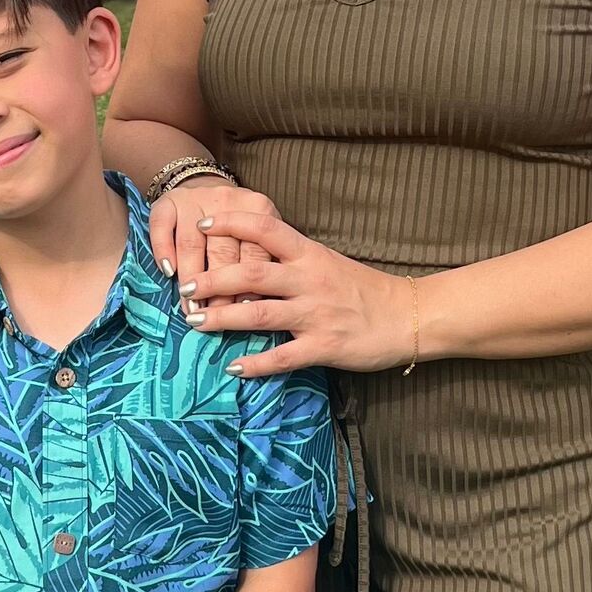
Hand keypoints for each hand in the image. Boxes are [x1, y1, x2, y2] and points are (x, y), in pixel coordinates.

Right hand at [148, 182, 280, 322]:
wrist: (205, 184)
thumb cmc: (237, 224)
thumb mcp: (259, 234)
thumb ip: (261, 261)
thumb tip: (256, 307)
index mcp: (259, 208)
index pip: (253, 252)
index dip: (246, 285)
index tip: (240, 311)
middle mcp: (227, 200)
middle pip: (222, 250)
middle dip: (217, 289)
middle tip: (212, 316)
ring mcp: (194, 198)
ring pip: (191, 243)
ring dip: (190, 277)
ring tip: (190, 307)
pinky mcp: (167, 200)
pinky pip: (162, 227)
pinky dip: (164, 251)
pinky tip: (167, 273)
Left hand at [175, 197, 409, 377]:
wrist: (408, 316)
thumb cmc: (364, 289)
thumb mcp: (327, 262)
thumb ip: (291, 259)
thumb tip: (249, 256)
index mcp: (309, 254)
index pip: (265, 227)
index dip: (230, 223)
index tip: (201, 224)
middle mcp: (309, 280)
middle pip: (251, 273)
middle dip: (212, 279)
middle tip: (183, 287)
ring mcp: (316, 314)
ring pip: (259, 314)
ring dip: (223, 319)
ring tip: (195, 322)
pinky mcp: (325, 347)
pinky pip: (284, 357)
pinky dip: (257, 364)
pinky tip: (234, 368)